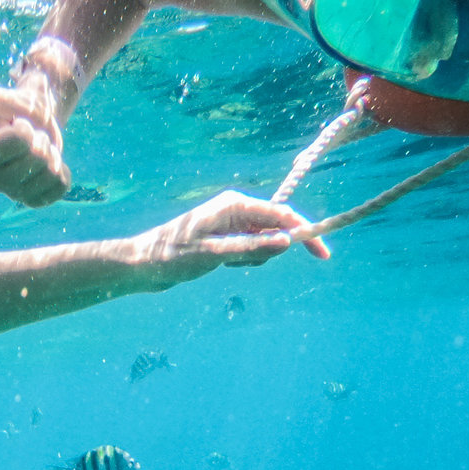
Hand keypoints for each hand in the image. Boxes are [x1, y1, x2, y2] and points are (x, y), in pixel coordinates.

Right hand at [0, 65, 72, 206]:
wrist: (39, 123)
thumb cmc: (17, 108)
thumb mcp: (1, 98)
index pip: (20, 140)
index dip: (26, 127)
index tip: (18, 123)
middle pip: (37, 158)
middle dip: (41, 140)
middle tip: (32, 137)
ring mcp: (16, 193)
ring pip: (50, 173)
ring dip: (53, 156)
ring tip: (40, 150)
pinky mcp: (35, 200)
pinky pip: (60, 187)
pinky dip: (62, 172)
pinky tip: (50, 165)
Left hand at [132, 190, 330, 282]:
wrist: (145, 265)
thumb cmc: (174, 256)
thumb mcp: (215, 254)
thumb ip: (252, 247)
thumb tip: (287, 242)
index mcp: (235, 204)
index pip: (282, 214)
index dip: (304, 233)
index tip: (323, 254)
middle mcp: (236, 208)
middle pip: (277, 227)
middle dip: (270, 249)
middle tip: (240, 263)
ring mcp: (233, 222)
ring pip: (265, 241)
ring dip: (255, 257)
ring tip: (226, 264)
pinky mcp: (228, 236)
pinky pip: (251, 248)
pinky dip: (245, 259)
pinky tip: (223, 265)